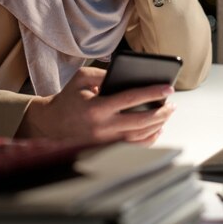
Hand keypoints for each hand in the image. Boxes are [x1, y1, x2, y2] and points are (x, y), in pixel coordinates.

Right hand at [16, 66, 175, 144]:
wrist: (51, 123)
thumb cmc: (68, 98)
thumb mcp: (81, 79)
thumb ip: (103, 74)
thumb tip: (129, 75)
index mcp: (97, 107)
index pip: (130, 99)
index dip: (151, 93)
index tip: (167, 88)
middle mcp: (103, 127)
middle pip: (140, 121)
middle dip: (161, 112)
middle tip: (172, 104)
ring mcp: (106, 142)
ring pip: (139, 137)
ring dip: (157, 125)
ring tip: (167, 113)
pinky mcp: (106, 149)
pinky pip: (133, 147)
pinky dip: (148, 139)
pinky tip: (156, 129)